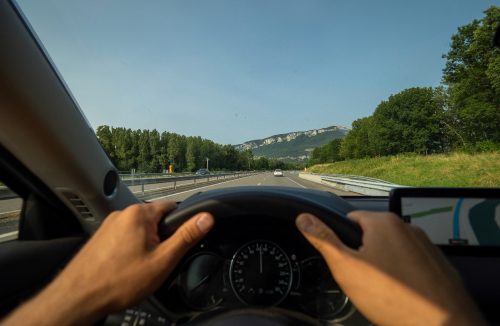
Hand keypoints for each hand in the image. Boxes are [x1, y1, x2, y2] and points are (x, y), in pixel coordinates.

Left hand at [1, 201, 213, 325]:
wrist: (78, 298)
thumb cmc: (118, 281)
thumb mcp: (162, 260)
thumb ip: (186, 236)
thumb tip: (207, 217)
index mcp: (139, 214)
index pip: (173, 206)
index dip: (183, 223)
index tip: (182, 240)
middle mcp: (122, 214)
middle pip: (155, 219)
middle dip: (162, 238)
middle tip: (159, 261)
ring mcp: (108, 225)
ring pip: (139, 230)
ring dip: (146, 245)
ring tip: (141, 268)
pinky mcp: (100, 238)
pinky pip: (124, 238)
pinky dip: (131, 250)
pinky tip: (127, 269)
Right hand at [296, 211, 485, 325]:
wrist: (440, 324)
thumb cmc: (390, 295)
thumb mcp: (346, 267)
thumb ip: (323, 239)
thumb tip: (303, 217)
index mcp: (383, 222)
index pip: (351, 220)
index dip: (342, 241)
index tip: (346, 263)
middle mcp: (407, 227)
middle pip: (373, 235)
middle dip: (364, 255)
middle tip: (363, 280)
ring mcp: (426, 245)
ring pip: (393, 250)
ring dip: (385, 265)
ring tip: (384, 290)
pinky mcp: (439, 263)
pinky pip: (412, 264)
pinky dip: (404, 274)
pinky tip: (402, 293)